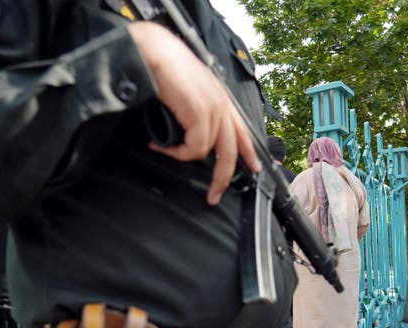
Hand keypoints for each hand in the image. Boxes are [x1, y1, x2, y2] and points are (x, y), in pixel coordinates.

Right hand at [128, 22, 259, 205]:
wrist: (152, 52)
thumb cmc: (164, 69)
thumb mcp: (187, 94)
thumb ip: (196, 113)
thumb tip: (191, 136)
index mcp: (222, 100)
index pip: (243, 132)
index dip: (250, 153)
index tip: (255, 170)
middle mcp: (222, 105)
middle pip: (231, 151)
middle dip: (222, 178)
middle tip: (213, 196)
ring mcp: (213, 109)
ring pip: (209, 152)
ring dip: (183, 156)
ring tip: (164, 149)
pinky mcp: (201, 113)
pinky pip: (194, 148)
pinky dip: (177, 152)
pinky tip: (161, 145)